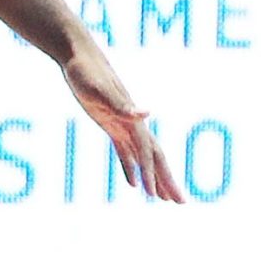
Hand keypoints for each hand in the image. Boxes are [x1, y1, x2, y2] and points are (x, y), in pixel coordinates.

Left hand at [59, 39, 186, 202]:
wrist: (78, 55)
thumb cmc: (88, 72)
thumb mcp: (101, 90)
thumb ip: (123, 105)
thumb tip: (148, 113)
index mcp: (133, 120)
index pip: (150, 154)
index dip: (155, 176)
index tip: (161, 199)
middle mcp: (133, 124)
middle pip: (155, 159)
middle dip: (168, 182)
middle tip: (182, 203)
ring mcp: (122, 125)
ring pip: (143, 158)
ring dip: (153, 178)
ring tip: (162, 199)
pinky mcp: (110, 124)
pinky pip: (124, 153)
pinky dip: (131, 169)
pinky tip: (133, 184)